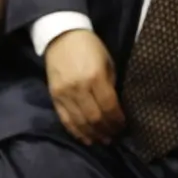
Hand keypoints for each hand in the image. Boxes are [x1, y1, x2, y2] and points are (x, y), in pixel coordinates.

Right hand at [44, 29, 124, 145]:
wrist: (61, 36)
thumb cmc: (89, 47)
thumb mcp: (107, 62)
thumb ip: (110, 85)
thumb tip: (114, 107)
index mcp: (95, 77)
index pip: (109, 106)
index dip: (117, 120)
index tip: (123, 127)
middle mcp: (79, 88)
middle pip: (95, 118)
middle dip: (106, 130)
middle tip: (114, 137)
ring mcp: (64, 94)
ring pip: (80, 122)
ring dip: (92, 134)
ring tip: (101, 141)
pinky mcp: (54, 97)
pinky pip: (65, 119)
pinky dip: (76, 131)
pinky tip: (85, 138)